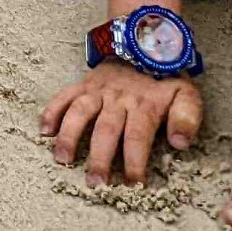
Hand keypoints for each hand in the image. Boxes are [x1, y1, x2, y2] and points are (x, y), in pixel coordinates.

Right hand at [41, 61, 204, 185]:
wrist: (145, 44)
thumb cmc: (165, 79)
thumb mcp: (186, 96)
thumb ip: (186, 118)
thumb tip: (179, 143)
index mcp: (144, 106)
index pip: (137, 138)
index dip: (135, 163)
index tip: (133, 185)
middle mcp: (118, 99)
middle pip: (106, 130)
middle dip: (100, 158)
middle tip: (95, 182)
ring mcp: (98, 90)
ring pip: (80, 113)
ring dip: (70, 136)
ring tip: (62, 159)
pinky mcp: (84, 84)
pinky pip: (64, 96)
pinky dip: (52, 112)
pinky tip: (44, 131)